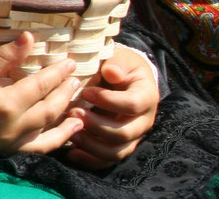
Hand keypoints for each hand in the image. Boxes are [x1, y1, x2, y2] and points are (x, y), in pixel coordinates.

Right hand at [0, 31, 83, 158]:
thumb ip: (1, 59)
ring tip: (80, 104)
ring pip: (50, 130)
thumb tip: (29, 37)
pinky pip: (40, 148)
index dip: (58, 73)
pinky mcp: (7, 153)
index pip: (42, 85)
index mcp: (4, 104)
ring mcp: (11, 144)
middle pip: (51, 107)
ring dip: (67, 115)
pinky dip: (59, 139)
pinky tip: (73, 130)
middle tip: (75, 79)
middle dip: (65, 91)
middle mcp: (13, 127)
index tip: (69, 62)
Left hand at [65, 47, 158, 169]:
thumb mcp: (121, 58)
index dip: (107, 101)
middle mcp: (145, 120)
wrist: (123, 79)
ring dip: (91, 144)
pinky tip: (71, 152)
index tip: (86, 92)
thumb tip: (111, 72)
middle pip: (124, 133)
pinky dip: (89, 159)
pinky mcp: (121, 147)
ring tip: (71, 132)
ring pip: (116, 152)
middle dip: (96, 125)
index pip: (133, 104)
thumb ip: (117, 62)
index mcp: (148, 96)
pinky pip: (107, 161)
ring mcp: (134, 136)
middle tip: (73, 113)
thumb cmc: (120, 67)